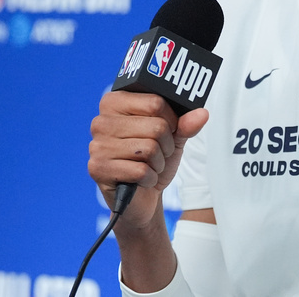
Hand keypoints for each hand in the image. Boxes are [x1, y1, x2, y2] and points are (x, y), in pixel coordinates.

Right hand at [88, 91, 208, 230]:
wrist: (142, 196)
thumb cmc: (153, 159)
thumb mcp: (173, 137)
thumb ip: (185, 124)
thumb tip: (201, 114)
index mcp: (115, 102)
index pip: (155, 101)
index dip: (171, 119)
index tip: (168, 128)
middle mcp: (101, 121)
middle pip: (156, 126)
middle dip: (166, 145)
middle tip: (157, 152)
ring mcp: (97, 145)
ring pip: (149, 148)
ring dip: (158, 162)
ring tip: (149, 165)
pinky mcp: (97, 168)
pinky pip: (140, 170)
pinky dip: (149, 178)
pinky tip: (141, 179)